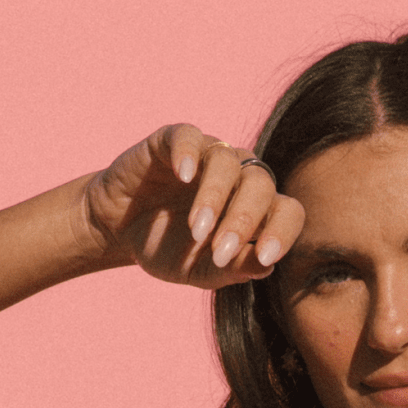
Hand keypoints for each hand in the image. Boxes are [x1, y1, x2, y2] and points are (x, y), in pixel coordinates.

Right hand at [81, 125, 304, 288]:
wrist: (121, 231)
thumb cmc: (168, 250)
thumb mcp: (199, 270)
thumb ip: (232, 270)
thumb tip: (267, 266)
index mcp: (255, 210)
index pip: (287, 211)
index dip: (282, 232)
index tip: (265, 257)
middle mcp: (239, 177)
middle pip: (261, 184)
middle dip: (243, 220)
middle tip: (220, 252)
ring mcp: (208, 154)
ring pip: (227, 162)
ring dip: (215, 197)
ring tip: (196, 231)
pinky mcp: (174, 140)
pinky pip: (189, 137)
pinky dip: (188, 154)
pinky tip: (183, 176)